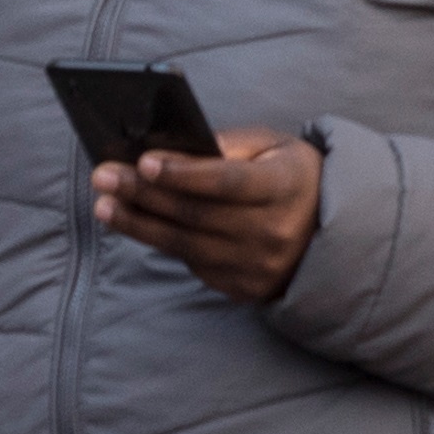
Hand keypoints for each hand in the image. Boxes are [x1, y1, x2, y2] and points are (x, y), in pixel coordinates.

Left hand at [96, 126, 322, 299]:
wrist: (330, 235)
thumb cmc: (291, 177)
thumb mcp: (273, 147)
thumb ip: (229, 144)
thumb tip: (174, 148)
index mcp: (285, 187)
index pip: (227, 182)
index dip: (184, 174)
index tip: (144, 161)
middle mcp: (273, 232)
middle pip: (196, 214)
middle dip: (144, 194)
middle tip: (103, 175)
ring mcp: (257, 266)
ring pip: (184, 244)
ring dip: (137, 222)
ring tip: (103, 203)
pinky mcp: (243, 288)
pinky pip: (191, 263)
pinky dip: (159, 241)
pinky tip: (134, 222)